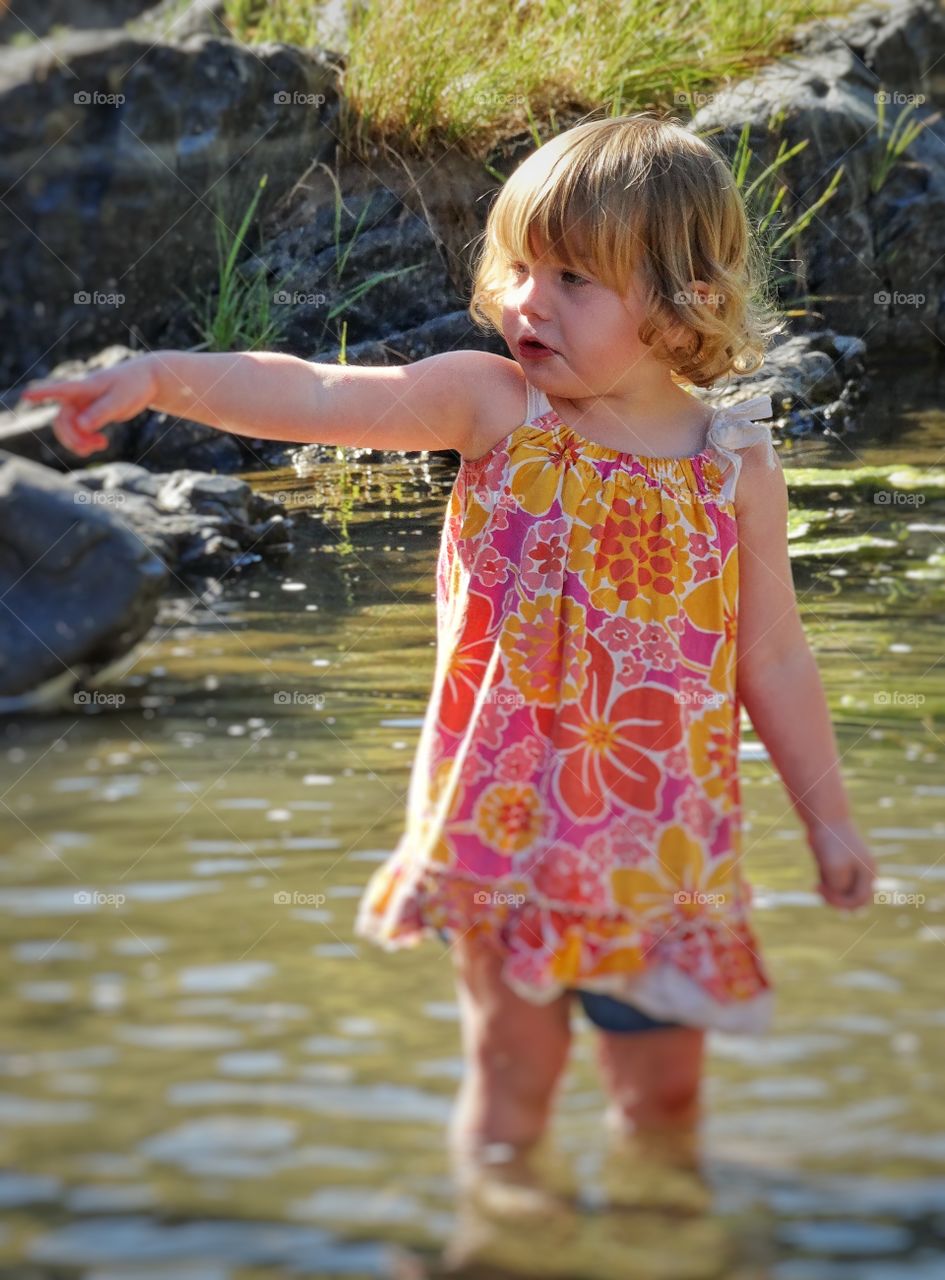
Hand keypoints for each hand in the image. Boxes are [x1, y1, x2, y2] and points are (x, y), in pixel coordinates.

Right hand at [18, 355, 158, 456]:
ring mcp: (82, 406)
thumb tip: (81, 426)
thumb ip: (100, 413)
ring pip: (70, 429)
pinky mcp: (90, 415)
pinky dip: (87, 441)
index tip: (26, 395)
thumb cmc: (133, 385)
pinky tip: (102, 444)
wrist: (146, 381)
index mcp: (83, 387)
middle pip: (62, 421)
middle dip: (71, 438)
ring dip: (80, 442)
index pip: (59, 389)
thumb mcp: (119, 400)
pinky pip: (80, 432)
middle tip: (89, 449)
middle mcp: (77, 396)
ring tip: (101, 445)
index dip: (42, 393)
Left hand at [808, 818, 876, 910]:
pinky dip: (825, 880)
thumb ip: (838, 887)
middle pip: (853, 899)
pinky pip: (834, 881)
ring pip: (841, 890)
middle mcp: (863, 872)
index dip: (841, 902)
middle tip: (818, 888)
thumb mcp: (833, 868)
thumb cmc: (830, 841)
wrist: (825, 817)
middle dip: (835, 899)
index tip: (823, 891)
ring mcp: (853, 868)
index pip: (859, 901)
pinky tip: (819, 867)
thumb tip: (839, 895)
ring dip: (829, 889)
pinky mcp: (840, 863)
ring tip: (818, 877)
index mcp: (868, 873)